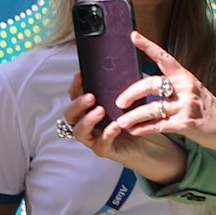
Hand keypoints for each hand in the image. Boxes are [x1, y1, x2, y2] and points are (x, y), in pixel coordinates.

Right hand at [64, 72, 188, 179]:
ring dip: (88, 119)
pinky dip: (108, 132)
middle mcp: (85, 124)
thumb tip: (121, 64)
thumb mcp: (124, 100)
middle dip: (77, 104)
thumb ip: (118, 87)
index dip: (75, 87)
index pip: (74, 97)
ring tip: (100, 110)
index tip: (80, 75)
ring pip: (80, 131)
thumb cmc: (130, 118)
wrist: (144, 142)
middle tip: (91, 96)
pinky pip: (102, 142)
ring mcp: (92, 139)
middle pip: (70, 115)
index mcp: (87, 110)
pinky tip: (117, 125)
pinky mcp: (104, 150)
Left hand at [66, 33, 215, 154]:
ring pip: (151, 109)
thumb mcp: (193, 90)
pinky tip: (134, 131)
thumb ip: (174, 86)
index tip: (133, 35)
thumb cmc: (208, 108)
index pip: (164, 58)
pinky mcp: (186, 124)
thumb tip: (147, 84)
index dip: (148, 46)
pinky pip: (158, 126)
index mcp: (185, 77)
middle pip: (151, 85)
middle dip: (131, 93)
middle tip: (119, 102)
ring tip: (120, 122)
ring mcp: (186, 106)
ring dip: (132, 117)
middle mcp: (185, 88)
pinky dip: (143, 129)